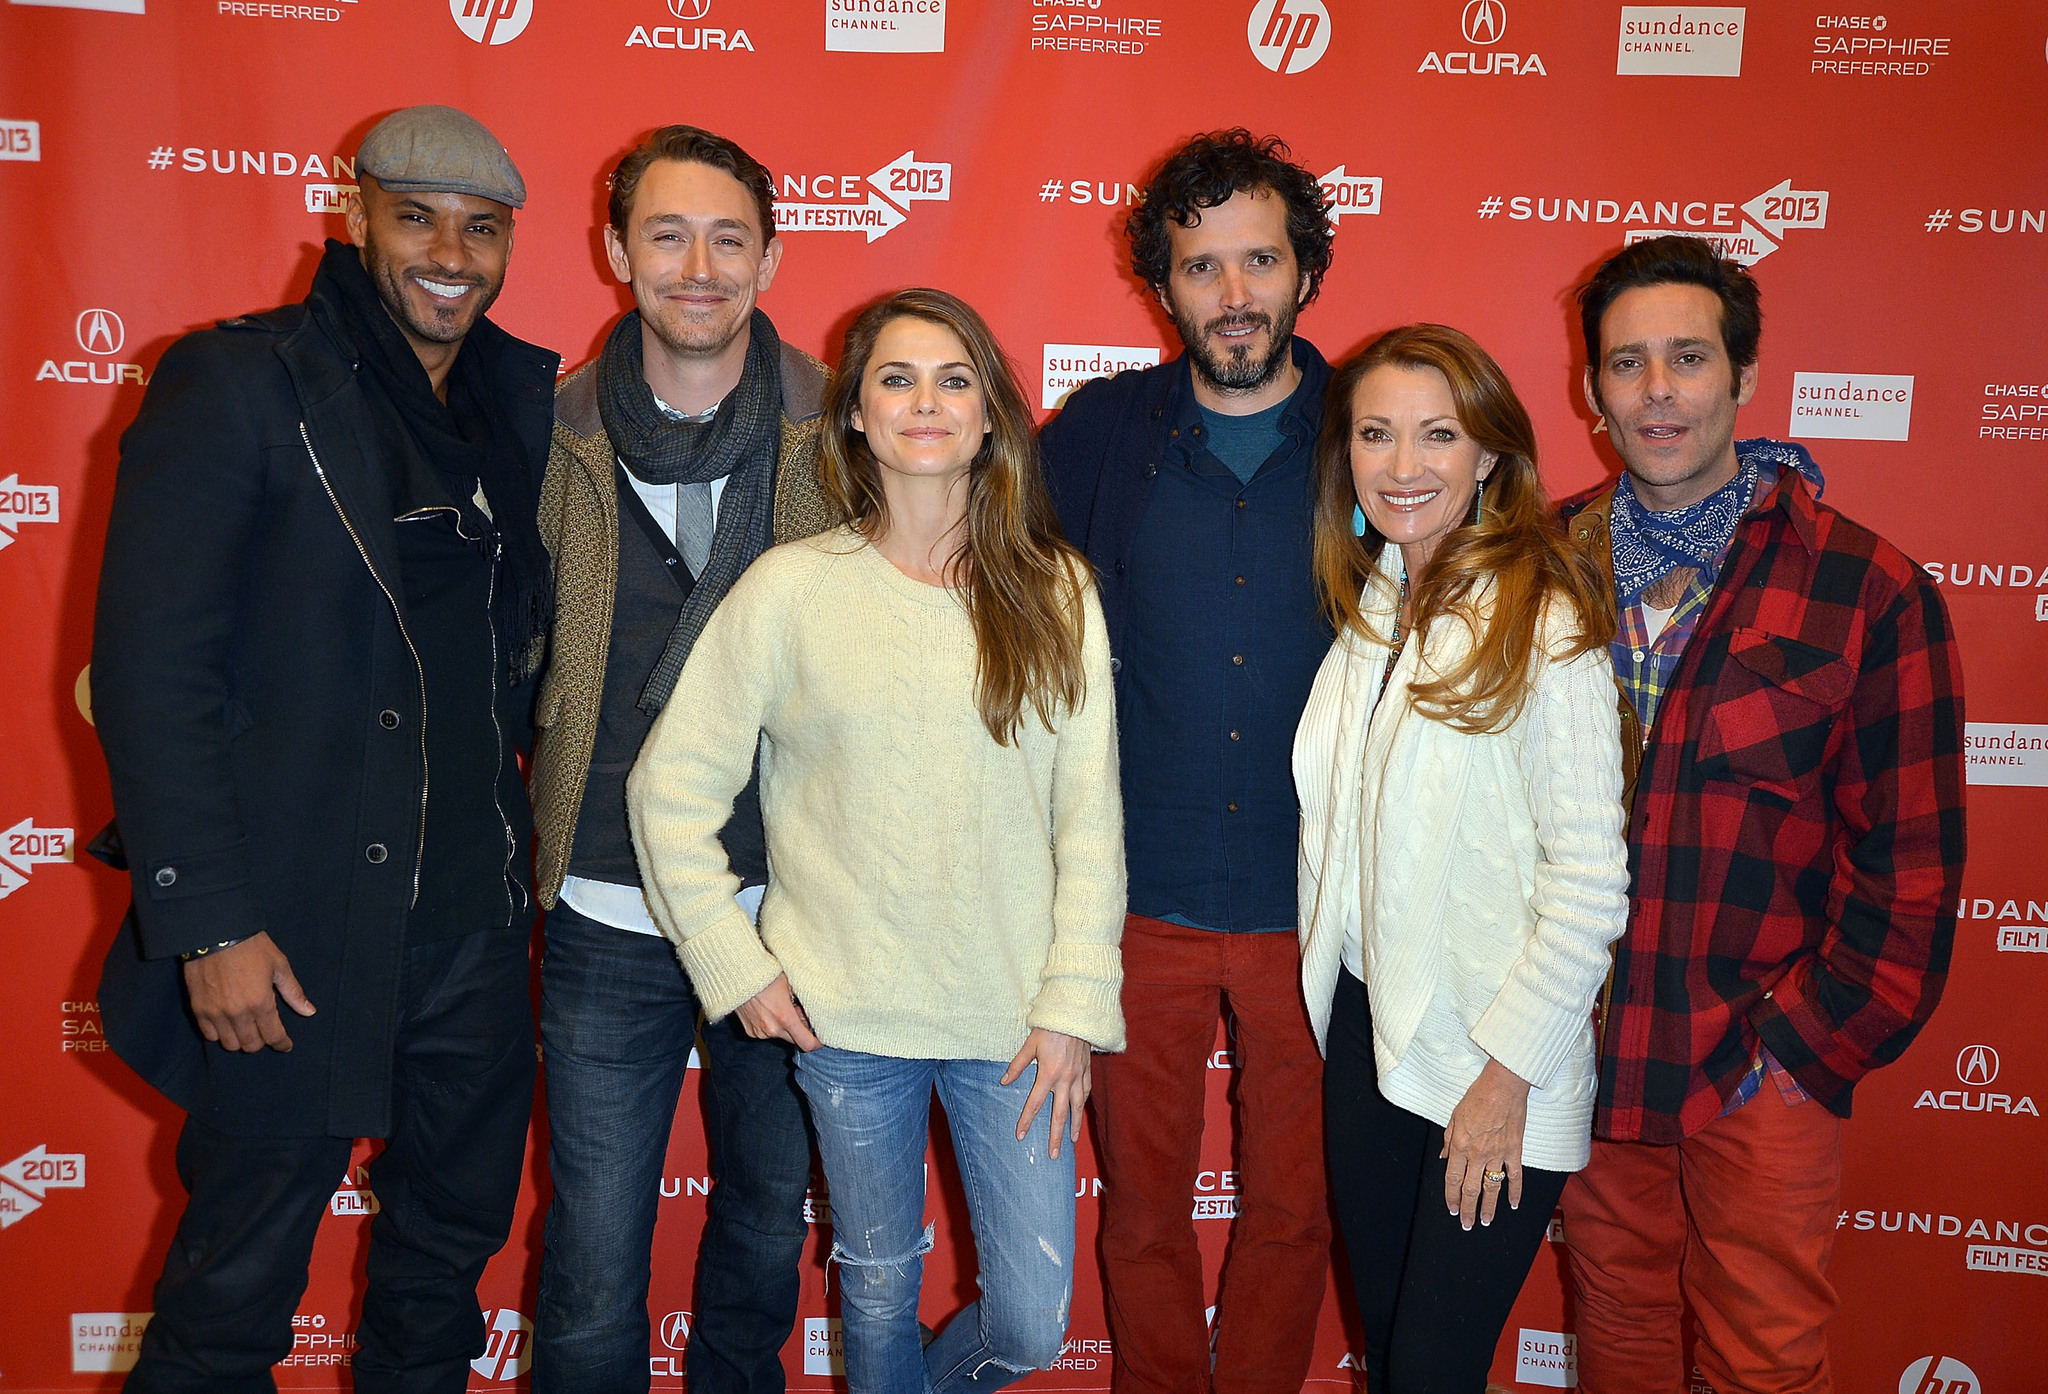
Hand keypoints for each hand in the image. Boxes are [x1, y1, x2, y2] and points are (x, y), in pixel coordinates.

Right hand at [181, 932, 315, 1052]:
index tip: (286, 1045)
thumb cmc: (252, 946)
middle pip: (251, 1045)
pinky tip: (227, 1024)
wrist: (217, 933)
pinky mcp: (198, 1009)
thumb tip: (309, 1012)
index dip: (282, 1044)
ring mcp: (216, 1013)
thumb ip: (293, 992)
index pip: (274, 1036)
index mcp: (261, 1003)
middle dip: (262, 1042)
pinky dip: (220, 1034)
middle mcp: (238, 1013)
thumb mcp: (279, 966)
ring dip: (240, 1040)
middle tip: (265, 1032)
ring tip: (246, 1028)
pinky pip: (209, 1035)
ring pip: (230, 1044)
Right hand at [735, 973, 820, 1050]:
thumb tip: (813, 1012)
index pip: (807, 1043)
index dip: (817, 1043)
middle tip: (801, 1014)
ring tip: (782, 1007)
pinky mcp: (750, 1032)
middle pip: (795, 1040)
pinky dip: (772, 1025)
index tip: (821, 1038)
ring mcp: (760, 1032)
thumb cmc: (767, 975)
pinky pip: (767, 1033)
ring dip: (785, 1027)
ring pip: (781, 1036)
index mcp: (785, 1018)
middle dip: (801, 1031)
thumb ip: (804, 1001)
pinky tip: (769, 1009)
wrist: (739, 975)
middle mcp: (772, 1029)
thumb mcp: (792, 984)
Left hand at [1002, 1029, 1090, 1159]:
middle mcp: (1065, 1079)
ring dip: (1074, 1126)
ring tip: (1072, 1141)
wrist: (1076, 1015)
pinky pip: (1086, 1092)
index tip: (1021, 1135)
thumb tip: (1004, 1081)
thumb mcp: (1030, 1044)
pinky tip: (1080, 1112)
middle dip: (1055, 1136)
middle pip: (1060, 1114)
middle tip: (1053, 1154)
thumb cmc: (1050, 1027)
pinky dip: (1082, 1105)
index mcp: (1049, 1074)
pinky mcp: (1087, 1070)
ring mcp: (1078, 1076)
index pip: (1035, 1103)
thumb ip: (1018, 1065)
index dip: (1027, 1120)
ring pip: (1077, 1107)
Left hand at [1441, 1057, 1531, 1229]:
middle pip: (1471, 1189)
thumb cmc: (1477, 1097)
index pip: (1453, 1179)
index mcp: (1460, 1146)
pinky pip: (1515, 1175)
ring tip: (1486, 1221)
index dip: (1451, 1196)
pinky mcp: (1515, 1150)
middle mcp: (1478, 1154)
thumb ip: (1448, 1139)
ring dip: (1489, 1207)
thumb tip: (1445, 1158)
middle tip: (1467, 1224)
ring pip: (1492, 1187)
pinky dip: (1515, 1191)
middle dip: (1468, 1209)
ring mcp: (1498, 1154)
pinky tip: (1514, 1204)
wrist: (1503, 1086)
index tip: (1452, 1209)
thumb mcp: (1454, 1116)